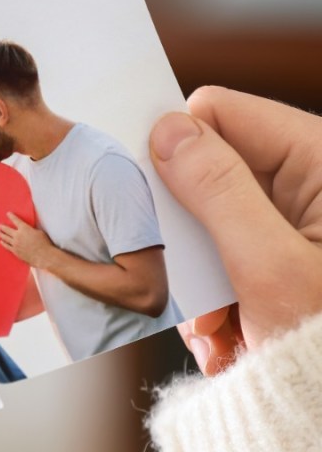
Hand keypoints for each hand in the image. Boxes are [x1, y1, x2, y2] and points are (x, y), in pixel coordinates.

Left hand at [0, 212, 53, 268]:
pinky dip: (3, 243)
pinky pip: (7, 246)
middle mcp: (18, 235)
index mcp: (24, 229)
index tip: (8, 214)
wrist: (43, 256)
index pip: (16, 220)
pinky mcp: (15, 251)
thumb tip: (29, 231)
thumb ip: (31, 230)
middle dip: (3, 227)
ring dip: (1, 234)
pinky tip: (1, 242)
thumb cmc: (44, 244)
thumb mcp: (39, 232)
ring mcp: (15, 244)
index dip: (11, 216)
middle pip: (7, 229)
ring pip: (5, 238)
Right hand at [149, 86, 321, 374]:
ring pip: (206, 224)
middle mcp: (308, 185)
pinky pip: (220, 257)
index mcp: (321, 162)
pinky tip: (230, 337)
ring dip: (200, 280)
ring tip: (218, 329)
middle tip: (193, 285)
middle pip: (208, 173)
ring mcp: (292, 223)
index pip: (223, 114)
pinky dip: (215, 300)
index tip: (147, 191)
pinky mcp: (278, 257)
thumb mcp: (269, 267)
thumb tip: (168, 130)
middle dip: (188, 235)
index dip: (177, 143)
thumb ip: (216, 190)